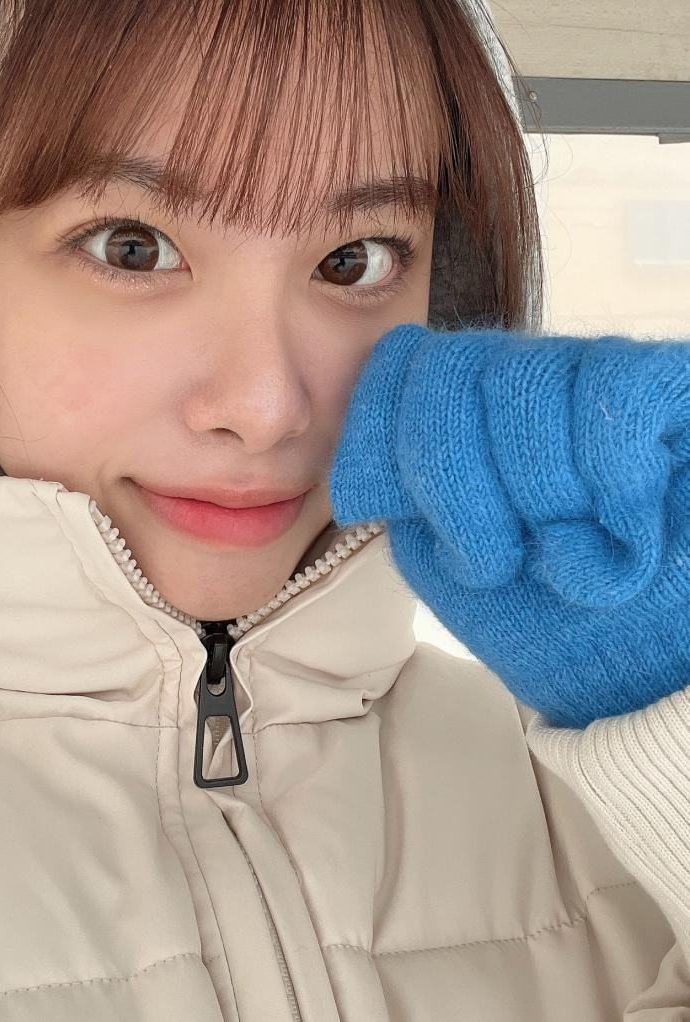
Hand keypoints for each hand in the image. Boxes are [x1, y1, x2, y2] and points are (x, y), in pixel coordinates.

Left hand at [330, 323, 689, 727]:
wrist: (634, 679)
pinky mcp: (673, 386)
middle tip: (495, 561)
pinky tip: (627, 535)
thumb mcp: (441, 558)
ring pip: (527, 380)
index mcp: (467, 410)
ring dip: (537, 496)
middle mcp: (533, 375)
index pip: (403, 358)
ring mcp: (602, 375)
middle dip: (453, 483)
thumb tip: (378, 427)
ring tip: (569, 557)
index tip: (385, 508)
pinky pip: (616, 391)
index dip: (384, 432)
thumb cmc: (539, 617)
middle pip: (452, 368)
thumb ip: (401, 485)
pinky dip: (609, 479)